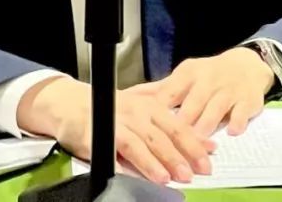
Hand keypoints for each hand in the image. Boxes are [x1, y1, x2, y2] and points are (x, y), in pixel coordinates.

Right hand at [16, 76, 214, 185]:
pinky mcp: (100, 133)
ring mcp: (119, 121)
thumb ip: (171, 127)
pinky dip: (133, 164)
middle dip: (181, 154)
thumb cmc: (111, 112)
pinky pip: (119, 149)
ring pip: (143, 142)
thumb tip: (205, 143)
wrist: (72, 104)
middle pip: (164, 134)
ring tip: (171, 177)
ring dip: (159, 161)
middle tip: (195, 172)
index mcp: (150, 105)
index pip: (178, 124)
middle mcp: (137, 111)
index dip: (194, 142)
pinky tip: (142, 176)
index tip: (209, 158)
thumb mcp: (142, 114)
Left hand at [151, 48, 273, 137]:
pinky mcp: (247, 100)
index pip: (170, 93)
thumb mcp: (185, 77)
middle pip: (192, 103)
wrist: (246, 65)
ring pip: (214, 109)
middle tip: (171, 145)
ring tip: (197, 145)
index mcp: (188, 74)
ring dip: (206, 126)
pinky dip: (236, 122)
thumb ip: (160, 90)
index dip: (159, 112)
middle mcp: (208, 80)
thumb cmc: (208, 75)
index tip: (148, 130)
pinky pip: (241, 112)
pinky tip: (231, 133)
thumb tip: (129, 97)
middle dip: (183, 124)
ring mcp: (228, 90)